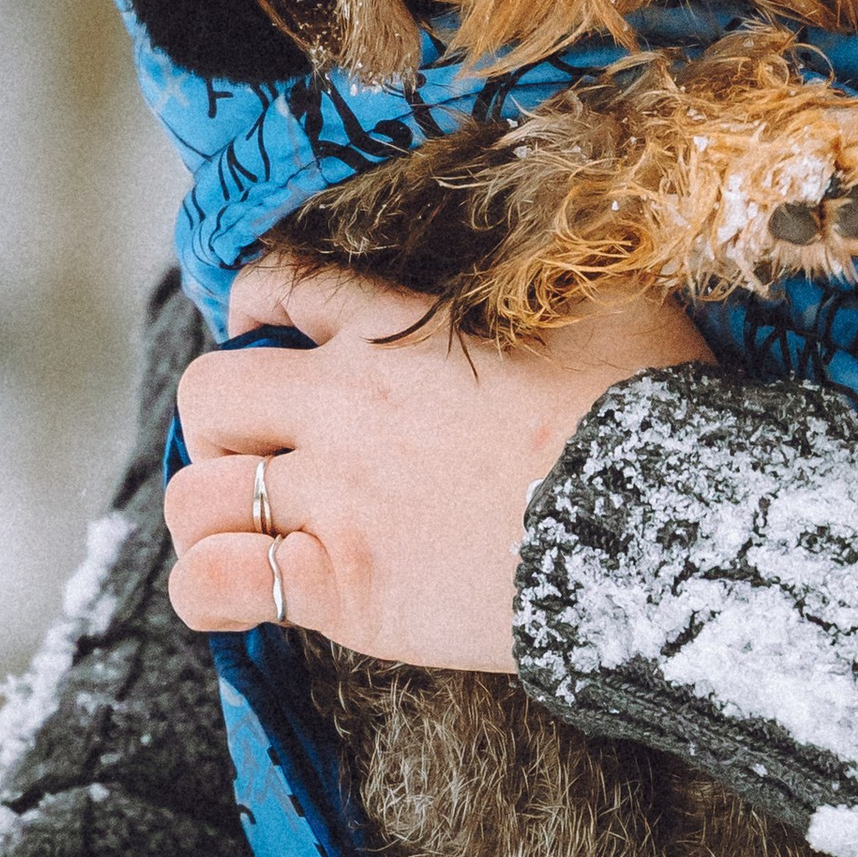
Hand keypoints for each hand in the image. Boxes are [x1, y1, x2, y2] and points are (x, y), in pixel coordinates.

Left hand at [164, 258, 713, 667]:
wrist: (661, 520)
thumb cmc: (655, 412)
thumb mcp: (614, 305)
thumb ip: (568, 276)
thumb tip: (581, 254)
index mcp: (402, 330)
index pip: (284, 288)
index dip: (257, 307)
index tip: (262, 331)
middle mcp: (347, 405)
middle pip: (210, 394)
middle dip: (222, 425)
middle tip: (264, 455)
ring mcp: (337, 499)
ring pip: (196, 494)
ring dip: (209, 515)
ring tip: (243, 535)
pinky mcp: (341, 586)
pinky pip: (217, 585)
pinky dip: (210, 594)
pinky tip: (236, 603)